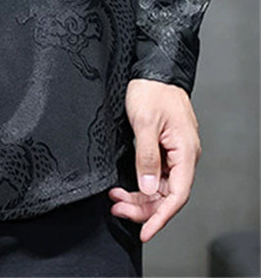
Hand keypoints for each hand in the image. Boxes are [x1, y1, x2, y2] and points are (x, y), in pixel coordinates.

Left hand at [108, 77, 201, 242]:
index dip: (161, 216)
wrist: (153, 69)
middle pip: (167, 195)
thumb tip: (148, 189)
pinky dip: (139, 184)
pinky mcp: (163, 148)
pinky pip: (154, 175)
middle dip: (143, 207)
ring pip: (159, 187)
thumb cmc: (151, 90)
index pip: (177, 195)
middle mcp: (183, 156)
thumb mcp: (144, 122)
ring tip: (115, 200)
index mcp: (185, 152)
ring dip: (139, 197)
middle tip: (118, 209)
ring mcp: (173, 153)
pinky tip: (123, 187)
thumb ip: (147, 157)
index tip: (145, 231)